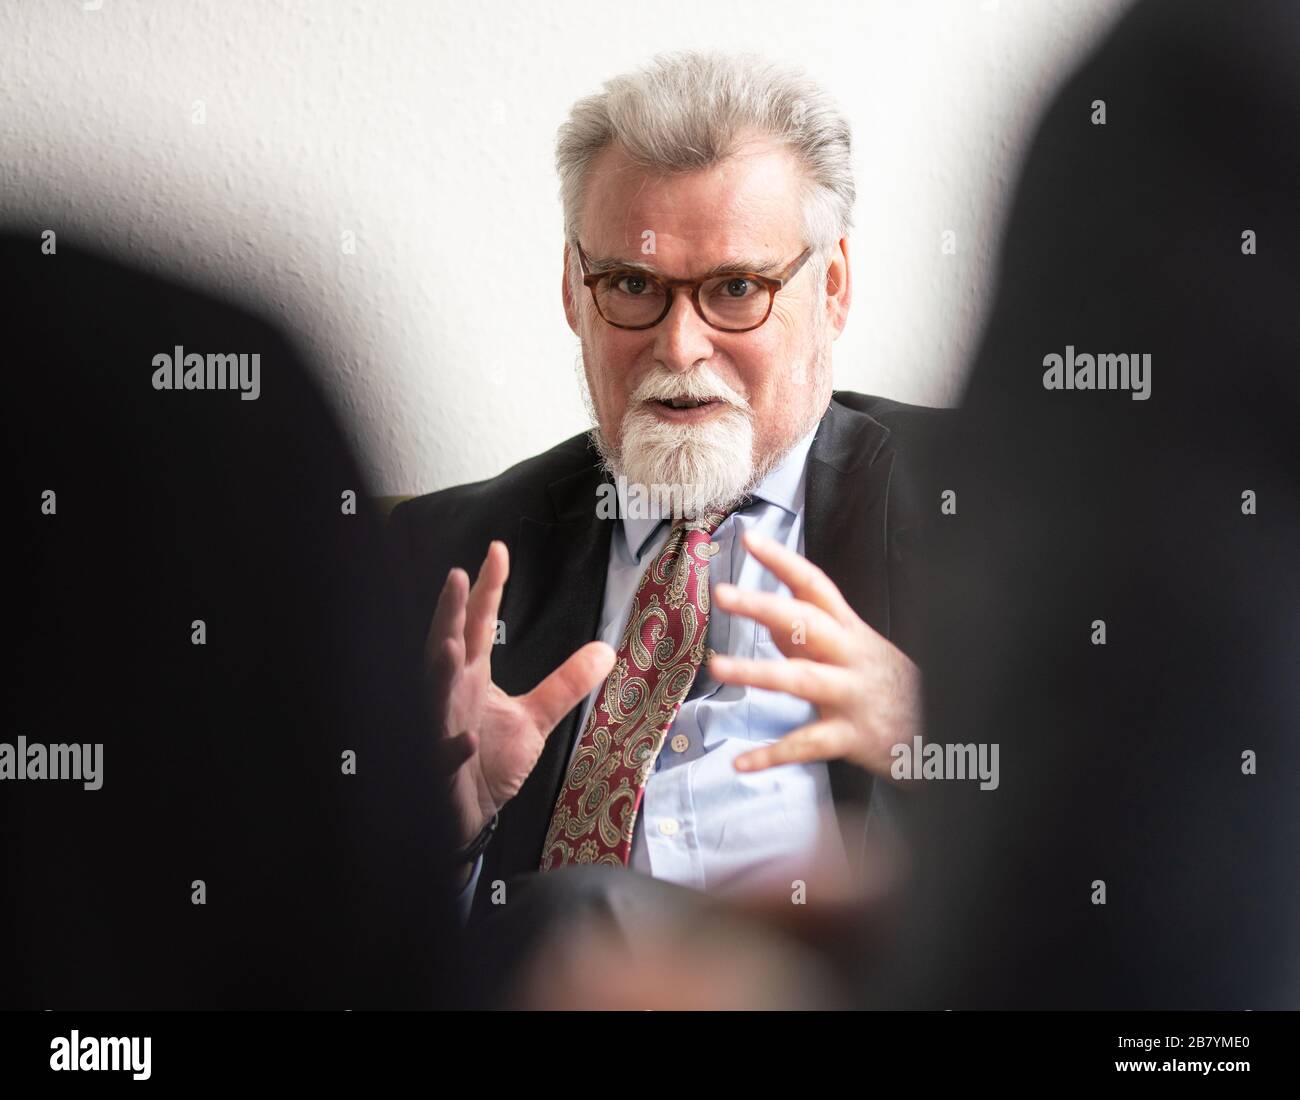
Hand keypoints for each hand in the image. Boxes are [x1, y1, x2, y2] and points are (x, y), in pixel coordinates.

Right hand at [426, 541, 615, 858]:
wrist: (463, 815)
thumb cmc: (485, 762)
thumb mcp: (533, 719)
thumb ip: (565, 683)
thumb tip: (606, 651)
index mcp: (470, 677)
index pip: (478, 625)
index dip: (487, 589)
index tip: (497, 551)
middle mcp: (451, 695)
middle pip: (447, 648)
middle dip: (450, 616)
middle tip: (457, 578)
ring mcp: (439, 730)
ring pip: (433, 696)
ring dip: (439, 672)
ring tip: (450, 645)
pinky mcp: (439, 769)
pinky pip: (441, 758)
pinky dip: (450, 750)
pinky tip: (464, 742)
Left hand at [707, 529, 920, 778]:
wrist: (946, 732)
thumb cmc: (892, 688)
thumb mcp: (859, 653)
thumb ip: (813, 637)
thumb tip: (771, 620)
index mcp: (851, 632)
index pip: (816, 586)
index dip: (783, 561)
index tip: (750, 537)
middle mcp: (852, 657)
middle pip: (807, 623)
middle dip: (764, 605)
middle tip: (722, 593)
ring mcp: (853, 696)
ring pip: (802, 679)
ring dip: (758, 672)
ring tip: (717, 667)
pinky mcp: (854, 737)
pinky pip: (808, 745)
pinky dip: (772, 756)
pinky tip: (741, 762)